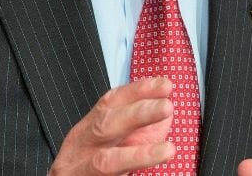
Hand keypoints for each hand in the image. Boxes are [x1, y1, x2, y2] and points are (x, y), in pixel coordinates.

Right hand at [49, 77, 175, 175]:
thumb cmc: (94, 159)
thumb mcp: (113, 136)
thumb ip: (138, 125)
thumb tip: (167, 114)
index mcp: (92, 124)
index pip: (113, 101)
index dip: (138, 91)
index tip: (164, 85)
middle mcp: (85, 144)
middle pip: (106, 125)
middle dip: (138, 115)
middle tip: (166, 107)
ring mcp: (84, 169)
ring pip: (107, 162)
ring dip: (139, 155)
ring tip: (168, 150)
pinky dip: (133, 172)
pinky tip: (150, 170)